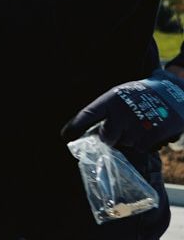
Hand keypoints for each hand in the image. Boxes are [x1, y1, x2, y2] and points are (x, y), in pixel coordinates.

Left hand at [63, 71, 183, 153]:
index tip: (65, 136)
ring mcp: (138, 124)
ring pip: (127, 143)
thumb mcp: (122, 94)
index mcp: (111, 99)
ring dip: (132, 138)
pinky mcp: (155, 134)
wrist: (175, 91)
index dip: (76, 126)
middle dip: (112, 137)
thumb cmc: (144, 93)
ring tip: (143, 124)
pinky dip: (147, 143)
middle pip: (107, 138)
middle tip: (121, 129)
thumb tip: (91, 131)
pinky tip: (153, 130)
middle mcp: (122, 112)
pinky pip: (143, 148)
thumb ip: (107, 110)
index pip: (89, 114)